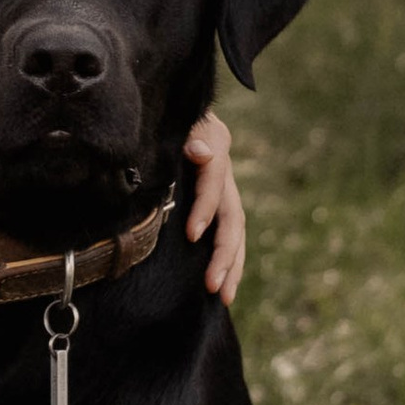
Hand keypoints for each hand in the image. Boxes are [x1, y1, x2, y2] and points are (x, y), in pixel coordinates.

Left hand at [183, 111, 243, 299]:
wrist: (174, 109)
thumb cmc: (168, 112)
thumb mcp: (177, 116)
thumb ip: (188, 133)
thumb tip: (200, 151)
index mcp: (214, 144)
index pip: (214, 178)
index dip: (205, 207)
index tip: (193, 234)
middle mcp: (223, 169)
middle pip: (232, 214)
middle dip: (224, 252)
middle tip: (211, 283)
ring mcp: (224, 187)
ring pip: (235, 230)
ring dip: (231, 264)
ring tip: (222, 295)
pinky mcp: (219, 202)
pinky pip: (230, 234)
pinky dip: (231, 261)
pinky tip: (225, 287)